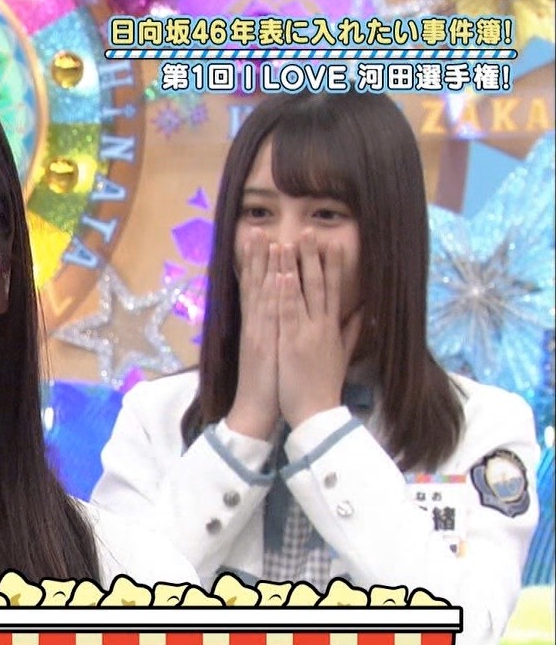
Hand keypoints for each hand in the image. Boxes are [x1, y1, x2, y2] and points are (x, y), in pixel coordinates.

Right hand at [227, 231, 280, 438]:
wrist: (256, 410)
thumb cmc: (272, 385)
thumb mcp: (276, 353)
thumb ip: (282, 332)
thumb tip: (292, 316)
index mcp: (260, 326)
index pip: (259, 288)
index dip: (260, 264)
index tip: (264, 239)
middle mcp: (255, 325)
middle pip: (256, 284)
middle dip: (257, 256)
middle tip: (258, 229)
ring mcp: (258, 332)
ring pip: (260, 293)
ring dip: (263, 266)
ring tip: (265, 239)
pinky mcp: (263, 344)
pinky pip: (268, 315)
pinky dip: (271, 295)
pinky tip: (275, 275)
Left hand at [276, 231, 361, 427]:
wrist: (317, 414)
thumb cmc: (324, 386)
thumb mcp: (343, 355)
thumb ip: (352, 331)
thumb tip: (363, 311)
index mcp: (332, 328)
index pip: (335, 290)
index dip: (334, 266)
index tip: (334, 243)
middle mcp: (321, 326)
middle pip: (319, 285)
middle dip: (314, 257)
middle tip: (310, 231)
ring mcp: (306, 333)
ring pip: (300, 293)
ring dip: (294, 266)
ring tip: (289, 241)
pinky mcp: (291, 343)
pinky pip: (287, 312)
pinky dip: (285, 293)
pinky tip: (281, 274)